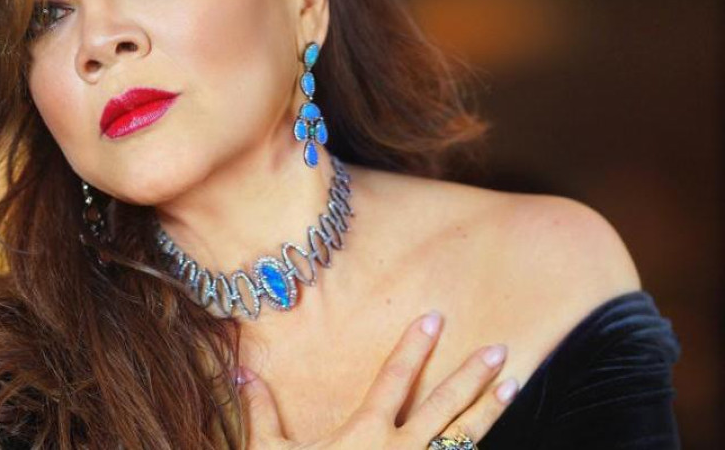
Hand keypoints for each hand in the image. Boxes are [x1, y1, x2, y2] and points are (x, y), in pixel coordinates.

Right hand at [237, 311, 518, 448]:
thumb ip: (261, 412)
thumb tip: (243, 373)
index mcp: (364, 432)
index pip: (394, 378)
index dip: (414, 347)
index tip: (433, 319)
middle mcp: (399, 449)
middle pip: (443, 404)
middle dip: (471, 374)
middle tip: (498, 348)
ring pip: (463, 437)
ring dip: (489, 410)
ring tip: (513, 384)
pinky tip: (492, 443)